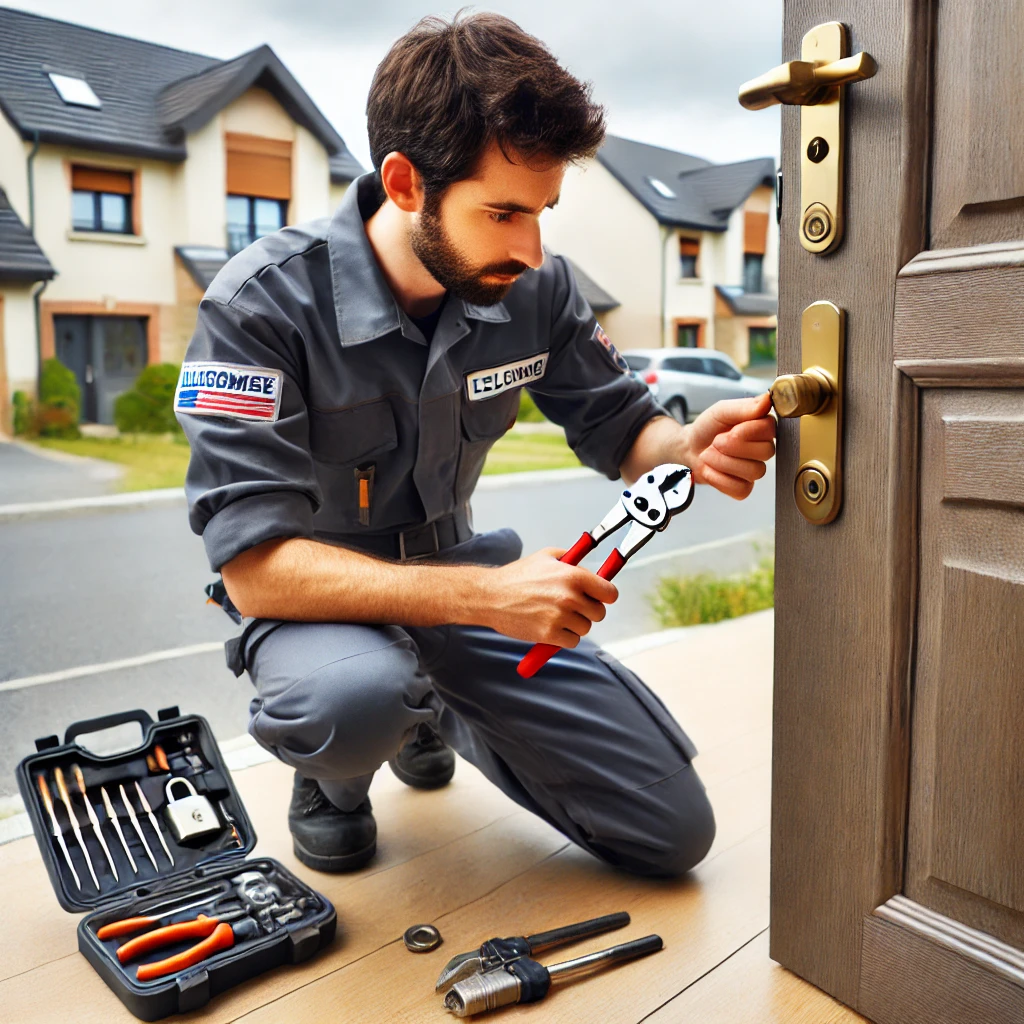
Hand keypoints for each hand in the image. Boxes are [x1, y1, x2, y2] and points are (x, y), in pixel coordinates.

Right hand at [482, 548, 617, 647]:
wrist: (492, 596)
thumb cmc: (517, 576)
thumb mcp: (547, 557)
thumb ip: (573, 561)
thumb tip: (592, 569)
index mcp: (573, 576)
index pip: (610, 593)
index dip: (605, 595)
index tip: (600, 597)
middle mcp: (570, 597)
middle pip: (599, 613)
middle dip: (588, 610)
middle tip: (573, 606)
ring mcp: (560, 617)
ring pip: (585, 628)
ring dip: (575, 624)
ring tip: (556, 615)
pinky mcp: (550, 635)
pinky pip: (572, 641)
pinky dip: (565, 638)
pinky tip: (551, 626)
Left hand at [685, 393, 775, 498]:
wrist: (688, 448)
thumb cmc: (707, 428)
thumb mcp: (721, 411)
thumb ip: (744, 406)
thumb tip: (767, 399)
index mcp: (762, 427)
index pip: (770, 429)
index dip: (748, 431)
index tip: (730, 429)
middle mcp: (763, 448)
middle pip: (765, 452)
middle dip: (732, 446)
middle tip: (716, 442)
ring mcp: (755, 469)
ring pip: (754, 471)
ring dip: (723, 462)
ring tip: (710, 455)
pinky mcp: (744, 487)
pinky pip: (741, 489)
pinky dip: (720, 479)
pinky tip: (711, 470)